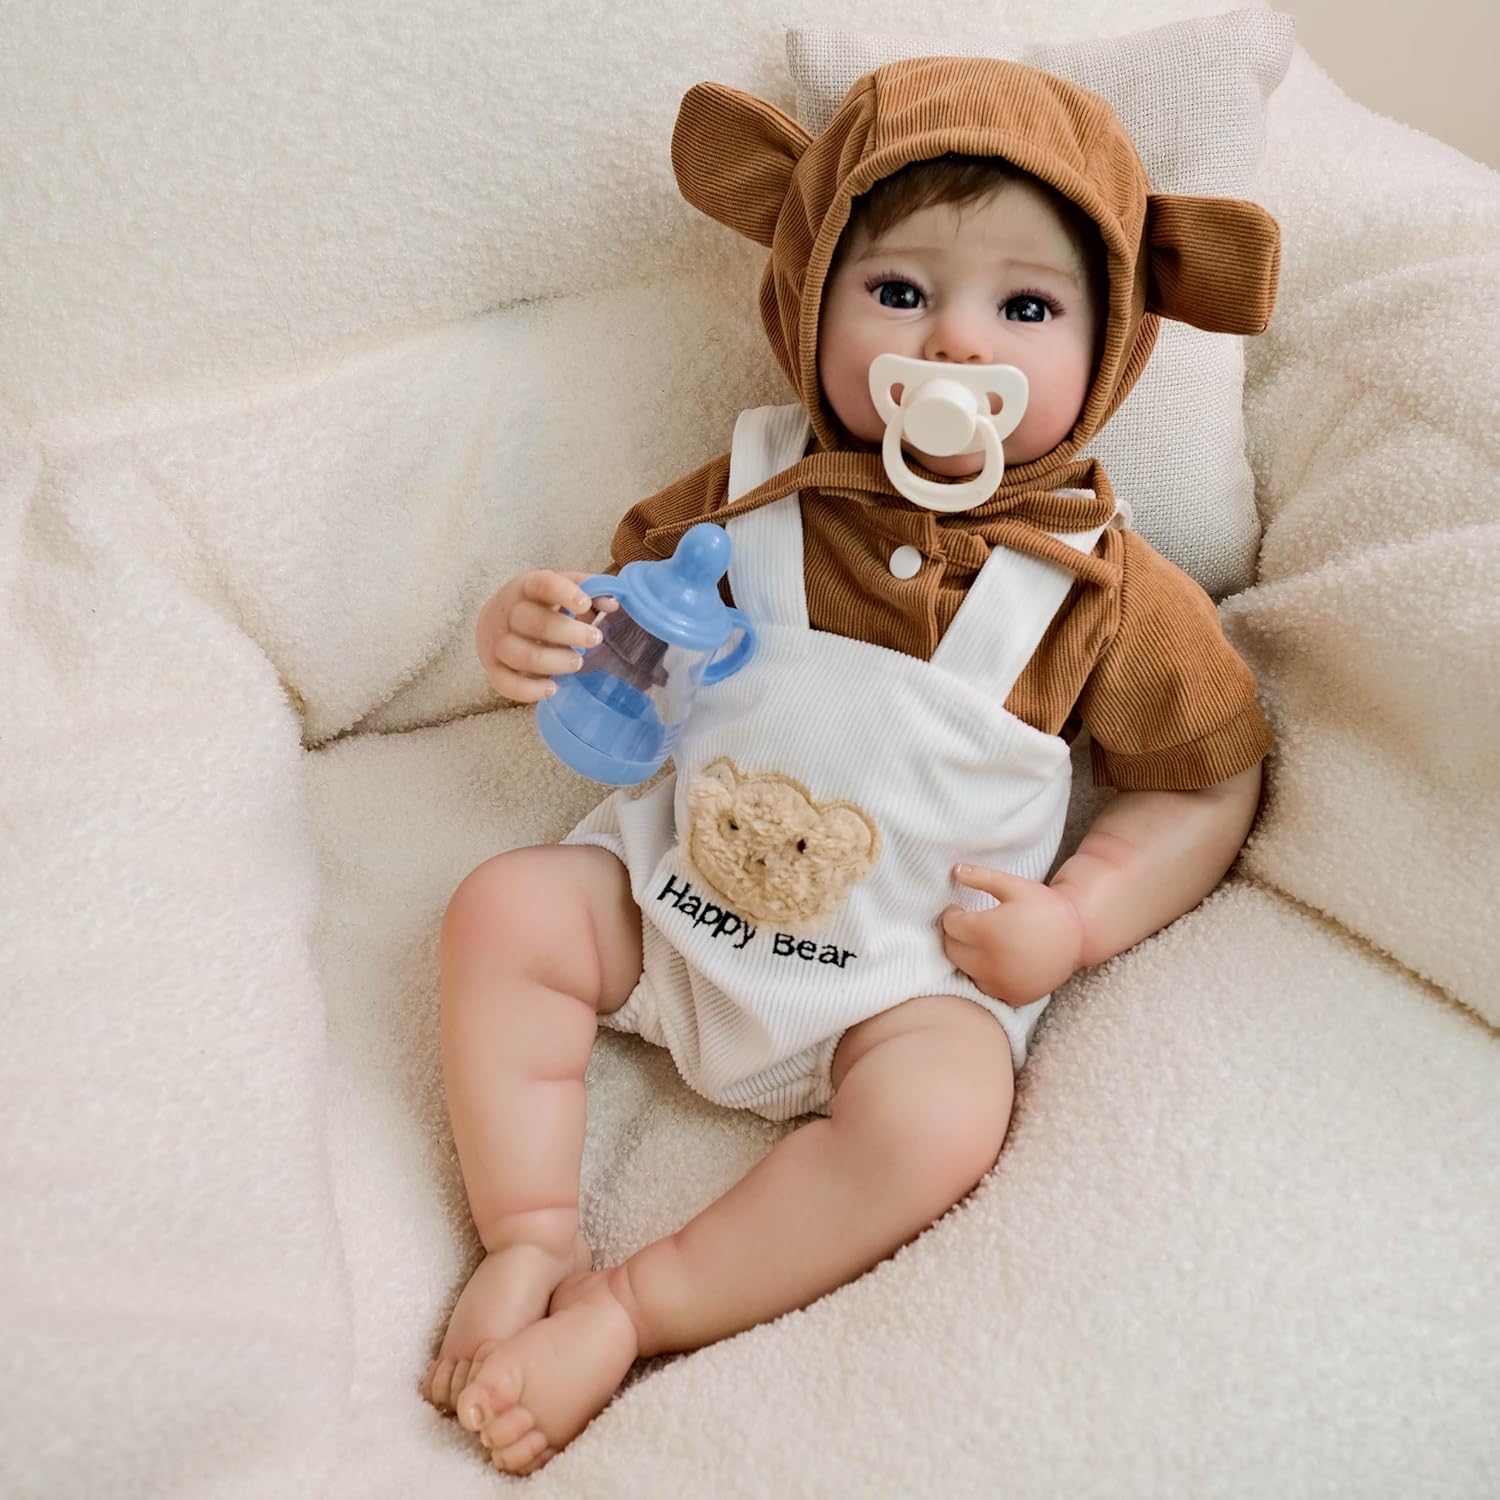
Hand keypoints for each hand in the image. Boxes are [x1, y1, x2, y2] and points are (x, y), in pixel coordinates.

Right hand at [475, 570, 616, 703]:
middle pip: (535, 622)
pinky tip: (552, 688)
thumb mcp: (560, 589)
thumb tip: (613, 604)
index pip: (542, 584)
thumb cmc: (537, 605)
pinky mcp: (492, 668)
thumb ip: (588, 591)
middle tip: (595, 638)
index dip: (564, 593)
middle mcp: (507, 613)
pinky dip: (530, 690)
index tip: (585, 604)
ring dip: (554, 662)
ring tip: (577, 662)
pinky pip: (505, 683)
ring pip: (522, 655)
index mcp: (525, 587)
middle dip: (570, 633)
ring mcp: (497, 641)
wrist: (494, 621)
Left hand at [939, 864, 1085, 1006]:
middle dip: (954, 935)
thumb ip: (982, 877)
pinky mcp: (1011, 997)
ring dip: (965, 955)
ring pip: (964, 969)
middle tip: (966, 925)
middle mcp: (991, 961)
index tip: (957, 909)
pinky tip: (994, 959)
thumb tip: (955, 870)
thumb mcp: (1015, 886)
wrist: (1079, 937)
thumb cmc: (1045, 907)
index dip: (951, 914)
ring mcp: (1001, 983)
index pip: (950, 925)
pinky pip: (983, 986)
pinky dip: (982, 974)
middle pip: (952, 949)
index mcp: (988, 931)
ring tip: (980, 941)